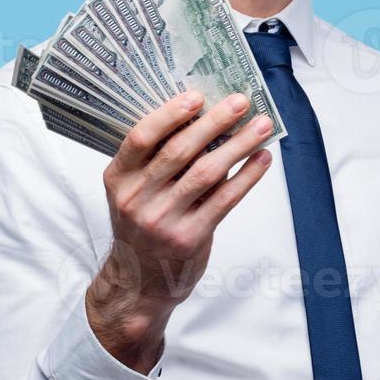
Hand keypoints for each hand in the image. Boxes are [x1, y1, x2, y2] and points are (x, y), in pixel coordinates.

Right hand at [87, 91, 273, 371]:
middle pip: (180, 151)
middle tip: (240, 101)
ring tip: (261, 125)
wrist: (139, 283)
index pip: (141, 138)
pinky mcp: (189, 238)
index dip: (170, 114)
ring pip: (207, 172)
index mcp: (118, 178)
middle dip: (214, 122)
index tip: (197, 95)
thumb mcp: (132, 192)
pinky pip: (225, 200)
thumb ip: (156, 162)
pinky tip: (262, 159)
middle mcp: (136, 199)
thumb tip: (206, 118)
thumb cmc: (141, 227)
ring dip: (239, 145)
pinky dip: (247, 176)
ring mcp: (162, 221)